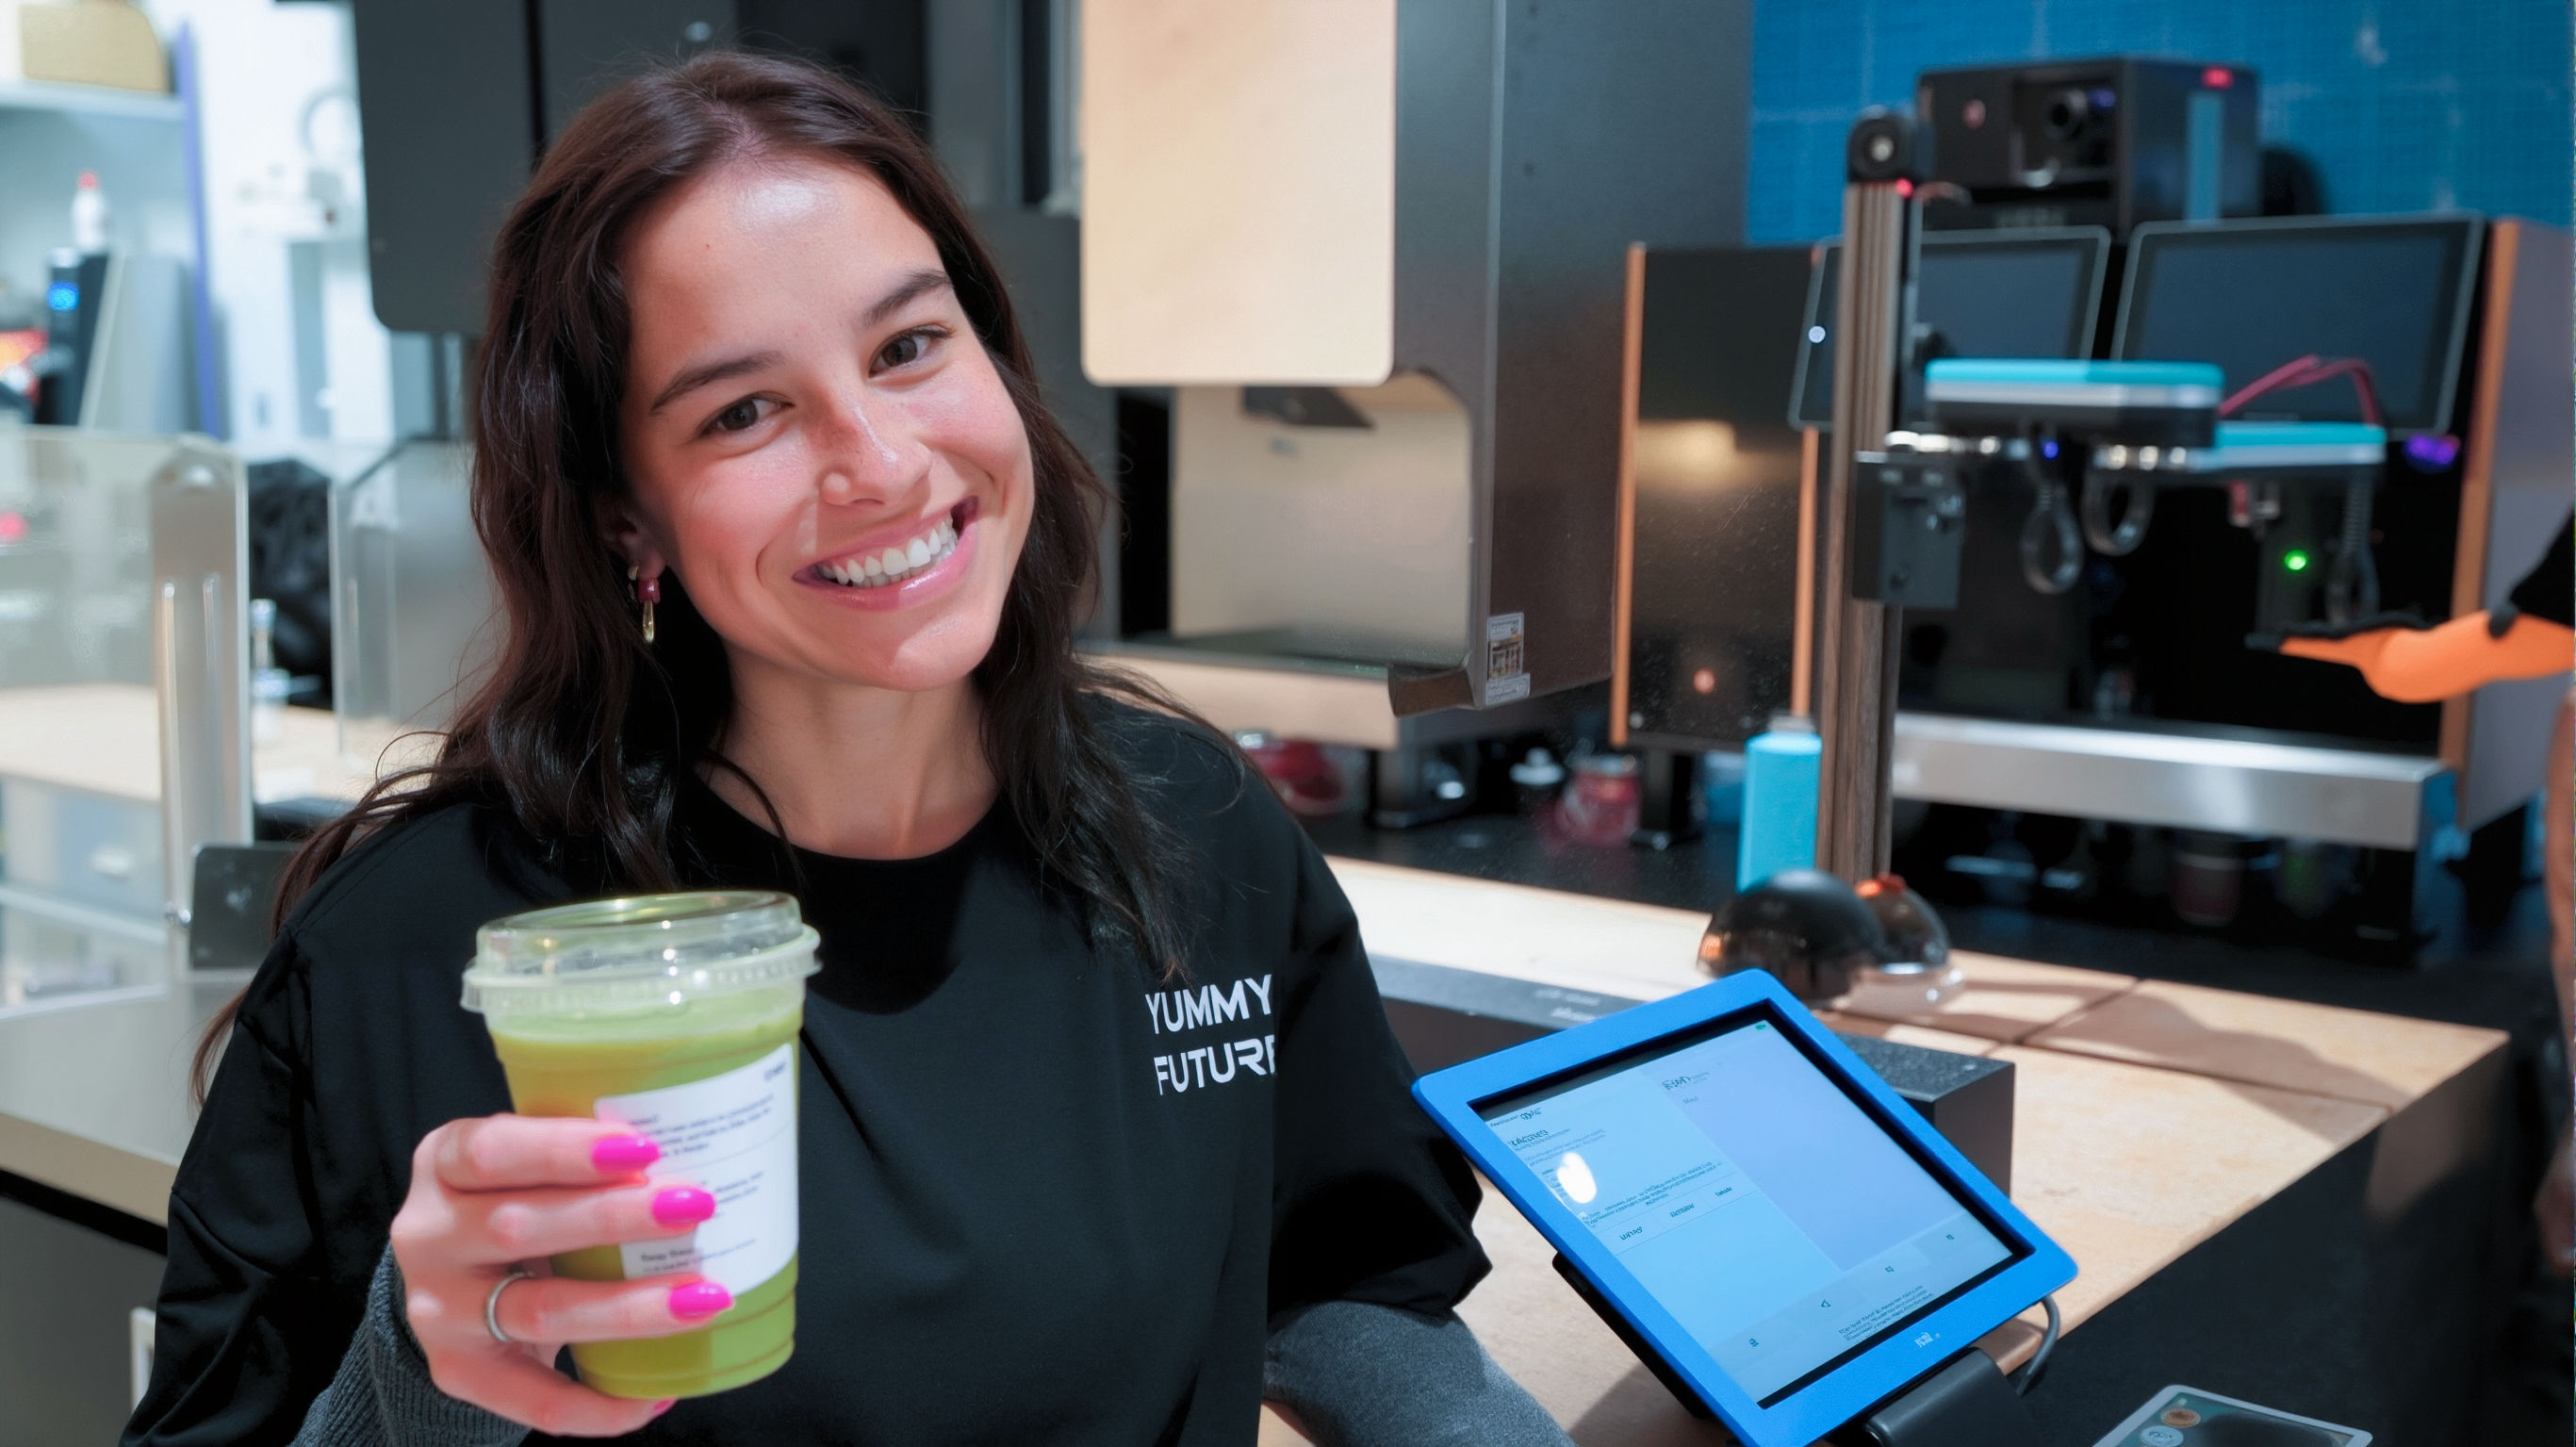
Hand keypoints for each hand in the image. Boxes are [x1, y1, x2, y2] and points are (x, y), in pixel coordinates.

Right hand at [390, 1115, 732, 1435]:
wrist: (448, 1284)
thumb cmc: (515, 1199)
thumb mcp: (523, 1162)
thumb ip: (577, 1154)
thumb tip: (697, 1148)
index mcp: (443, 1163)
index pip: (493, 1151)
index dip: (564, 1150)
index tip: (645, 1149)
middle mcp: (428, 1236)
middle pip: (519, 1228)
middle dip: (614, 1219)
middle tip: (695, 1208)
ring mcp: (437, 1311)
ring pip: (538, 1312)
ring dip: (628, 1308)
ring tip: (703, 1298)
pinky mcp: (458, 1373)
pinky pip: (534, 1399)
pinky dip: (601, 1404)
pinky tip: (658, 1392)